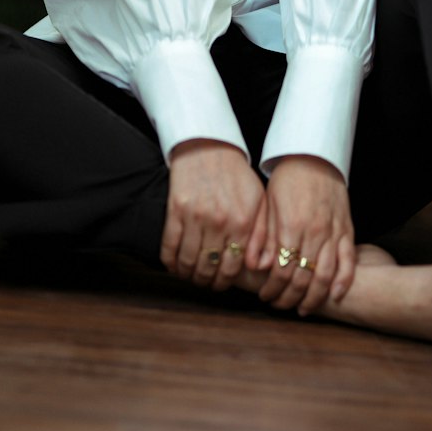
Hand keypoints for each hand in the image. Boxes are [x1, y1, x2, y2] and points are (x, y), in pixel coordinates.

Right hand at [161, 139, 264, 290]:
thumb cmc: (236, 176)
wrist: (209, 147)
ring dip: (188, 274)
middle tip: (204, 282)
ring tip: (189, 275)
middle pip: (209, 268)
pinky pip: (170, 246)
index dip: (225, 281)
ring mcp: (195, 216)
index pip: (232, 267)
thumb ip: (262, 236)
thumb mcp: (258, 202)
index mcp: (242, 222)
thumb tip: (259, 267)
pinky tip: (173, 266)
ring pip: (188, 261)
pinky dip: (170, 262)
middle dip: (206, 281)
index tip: (220, 283)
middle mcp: (220, 222)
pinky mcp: (175, 210)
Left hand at [248, 155, 355, 315]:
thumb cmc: (287, 180)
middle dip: (289, 297)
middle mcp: (314, 232)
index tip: (264, 296)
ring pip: (325, 275)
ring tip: (302, 308)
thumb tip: (257, 267)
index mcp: (291, 226)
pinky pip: (348, 261)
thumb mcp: (269, 205)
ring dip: (314, 297)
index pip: (282, 270)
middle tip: (279, 306)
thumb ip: (264, 237)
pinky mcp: (346, 229)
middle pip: (303, 278)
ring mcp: (333, 232)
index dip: (272, 288)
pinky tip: (336, 295)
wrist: (313, 157)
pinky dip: (344, 280)